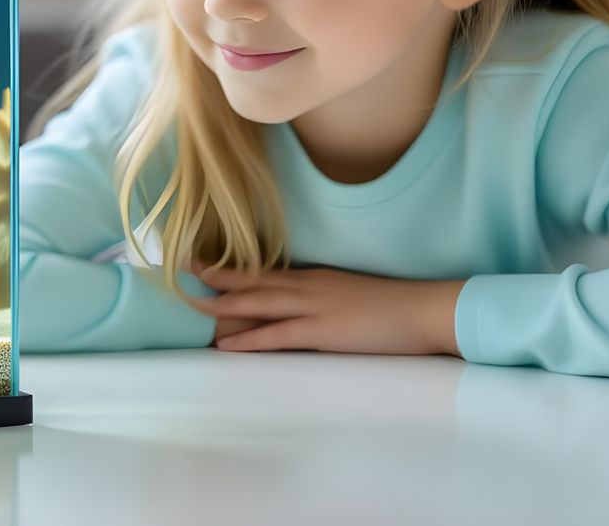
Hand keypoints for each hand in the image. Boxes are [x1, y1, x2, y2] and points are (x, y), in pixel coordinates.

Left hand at [190, 263, 465, 355]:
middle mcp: (308, 285)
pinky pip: (277, 335)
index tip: (204, 264)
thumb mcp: (349, 294)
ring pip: (258, 302)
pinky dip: (249, 338)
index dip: (233, 268)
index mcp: (315, 277)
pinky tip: (227, 343)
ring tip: (191, 304)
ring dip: (223, 304)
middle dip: (216, 277)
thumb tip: (297, 305)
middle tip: (183, 272)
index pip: (265, 271)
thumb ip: (322, 297)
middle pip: (253, 280)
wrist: (424, 310)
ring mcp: (314, 306)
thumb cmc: (393, 306)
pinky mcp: (323, 331)